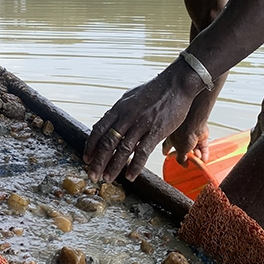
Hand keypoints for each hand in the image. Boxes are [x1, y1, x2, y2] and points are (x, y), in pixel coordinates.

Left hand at [83, 61, 202, 182]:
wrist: (176, 84)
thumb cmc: (154, 90)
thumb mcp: (130, 97)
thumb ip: (119, 111)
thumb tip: (107, 121)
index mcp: (119, 108)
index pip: (99, 129)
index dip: (91, 145)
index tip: (87, 158)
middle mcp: (127, 117)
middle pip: (108, 142)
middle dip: (98, 161)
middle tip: (92, 175)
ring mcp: (141, 124)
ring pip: (123, 150)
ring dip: (114, 167)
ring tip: (108, 179)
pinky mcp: (156, 131)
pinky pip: (143, 152)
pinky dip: (135, 166)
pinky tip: (130, 176)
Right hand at [163, 120, 209, 165]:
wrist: (195, 124)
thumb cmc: (184, 132)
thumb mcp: (180, 150)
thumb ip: (181, 159)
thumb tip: (183, 164)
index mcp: (172, 138)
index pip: (167, 146)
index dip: (166, 151)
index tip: (166, 154)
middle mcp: (181, 136)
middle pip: (183, 149)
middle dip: (187, 156)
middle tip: (188, 161)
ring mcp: (191, 136)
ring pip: (194, 148)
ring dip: (197, 156)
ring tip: (198, 160)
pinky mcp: (200, 136)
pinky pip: (202, 146)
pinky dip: (204, 153)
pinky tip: (204, 158)